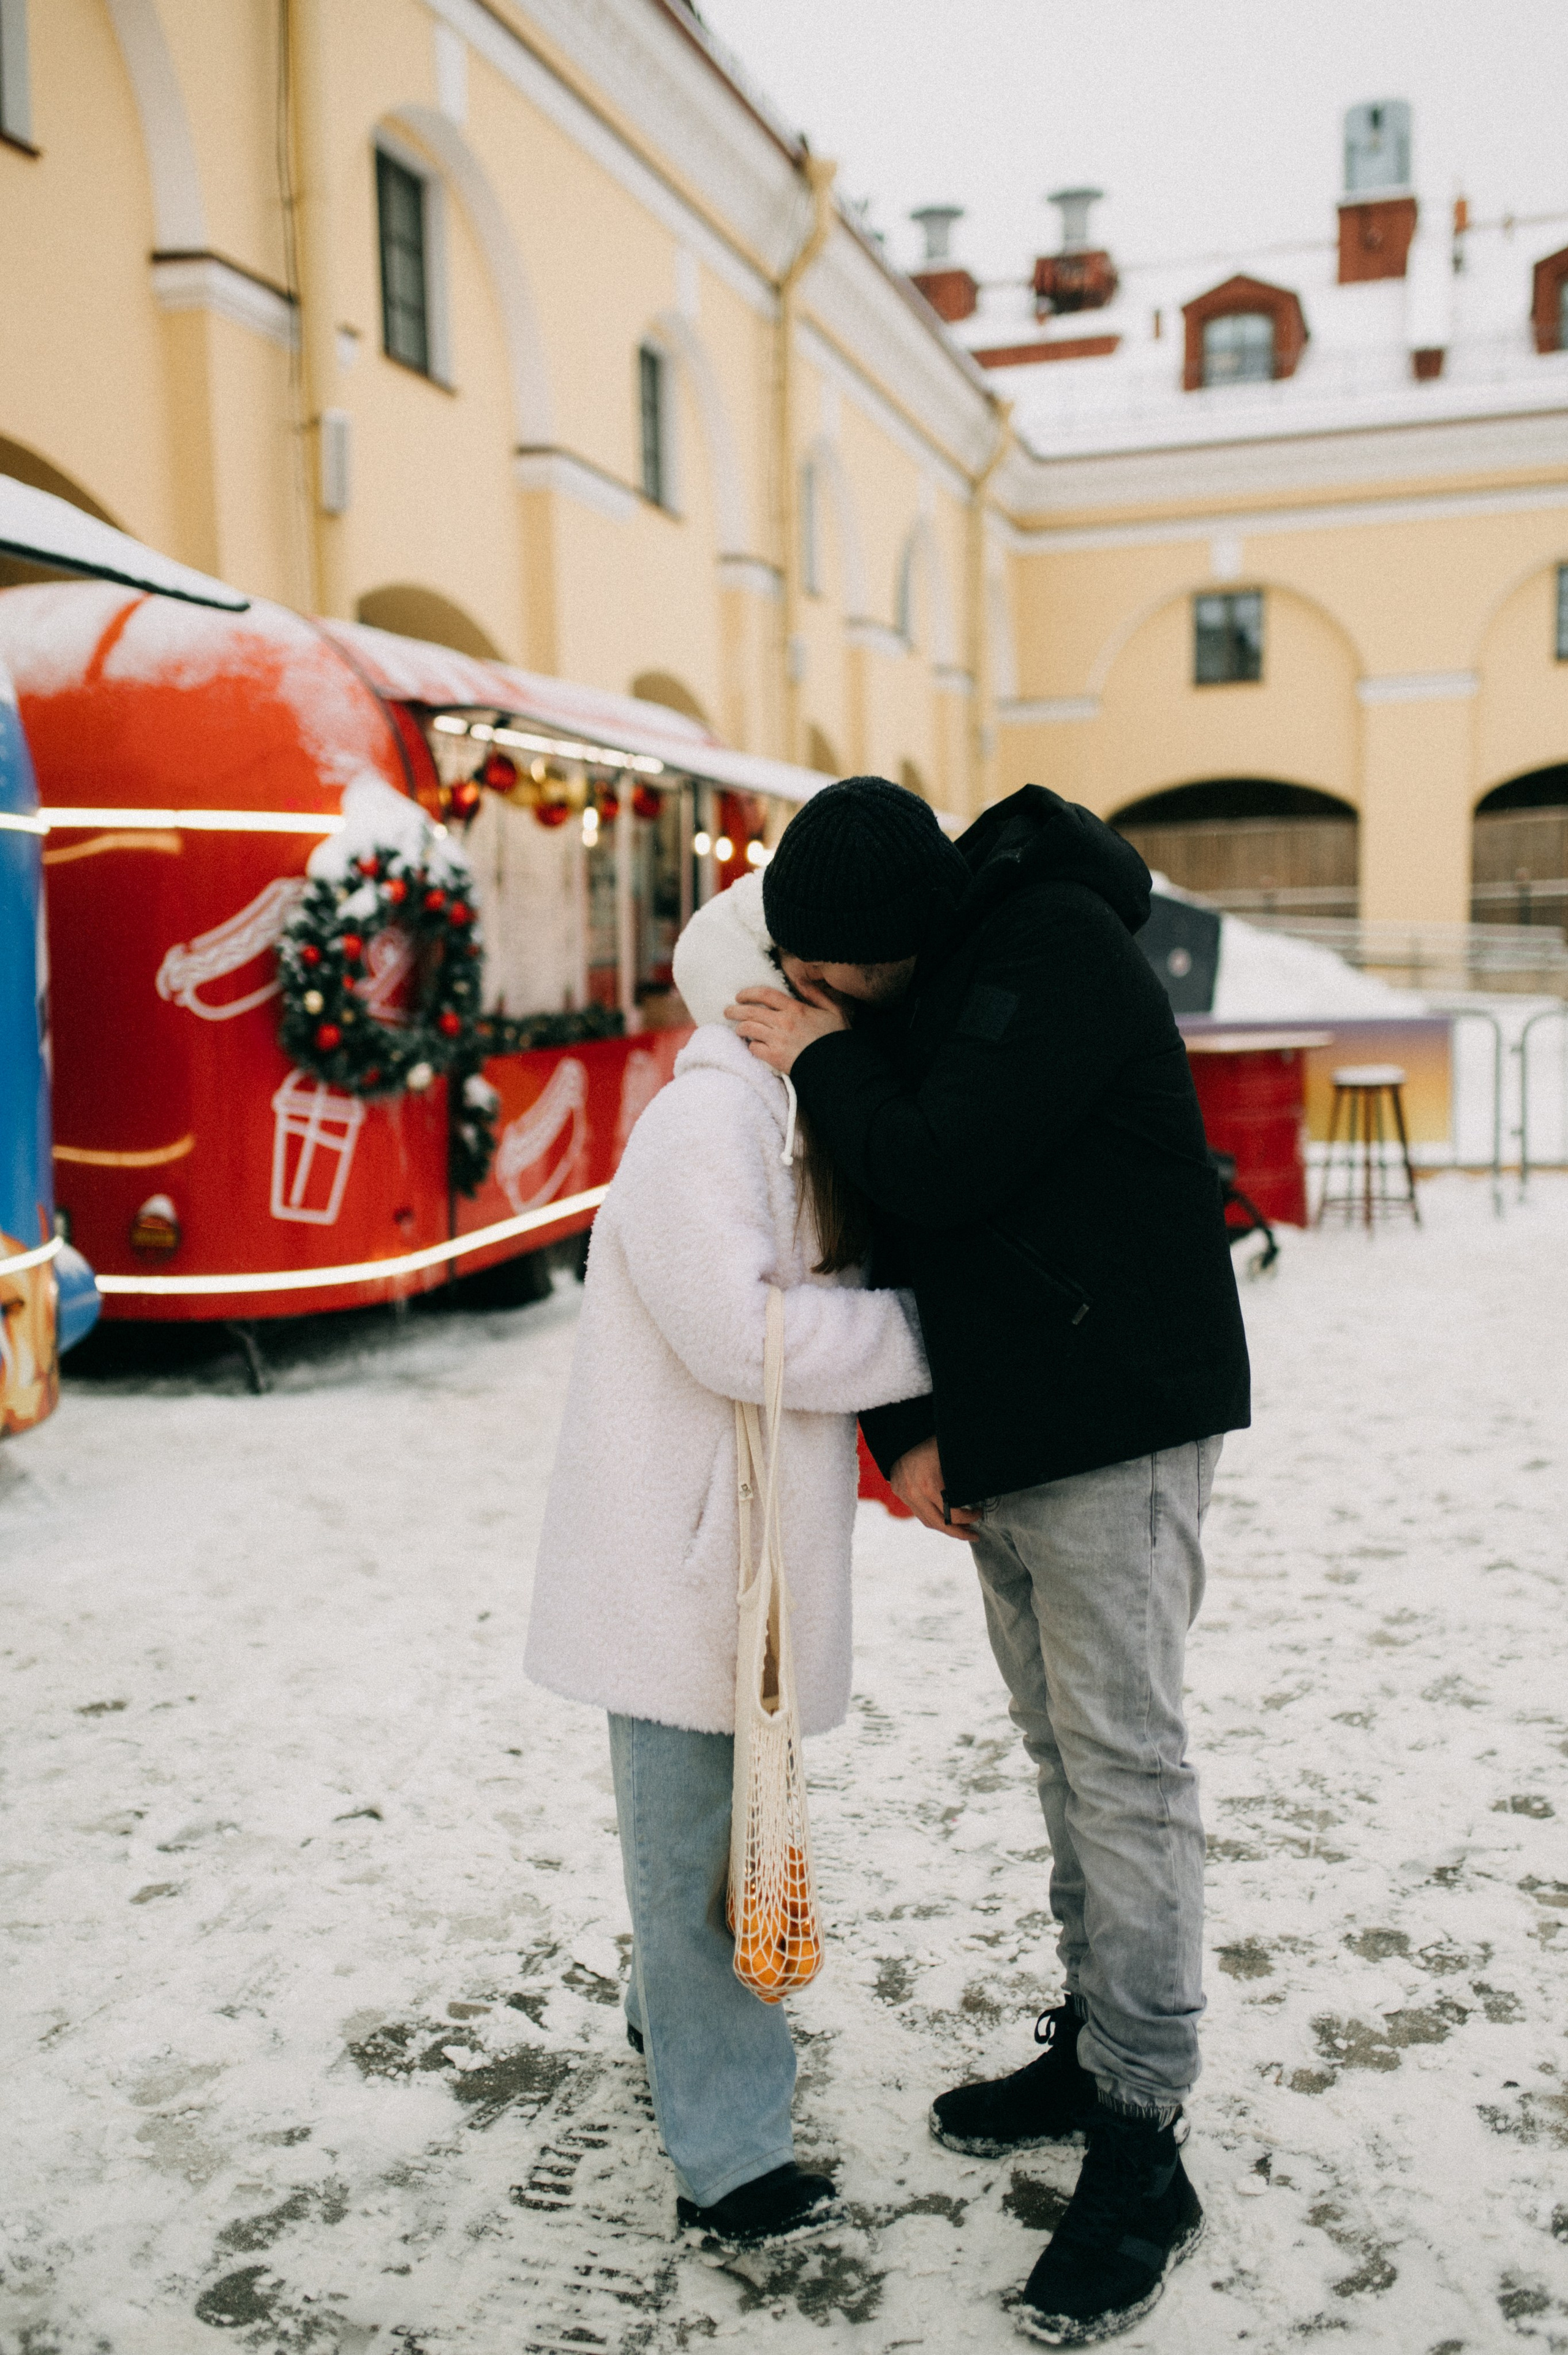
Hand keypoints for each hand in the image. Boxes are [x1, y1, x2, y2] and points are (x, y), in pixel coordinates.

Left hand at [726, 983, 846, 1073]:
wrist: (837, 1066)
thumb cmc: (836, 1039)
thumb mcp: (833, 1011)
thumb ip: (816, 994)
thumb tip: (802, 980)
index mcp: (796, 1009)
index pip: (766, 995)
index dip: (749, 993)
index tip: (740, 996)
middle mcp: (783, 1022)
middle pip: (750, 1011)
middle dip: (735, 1010)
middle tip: (727, 1011)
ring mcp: (777, 1040)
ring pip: (748, 1029)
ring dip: (740, 1028)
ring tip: (738, 1029)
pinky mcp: (775, 1057)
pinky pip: (754, 1048)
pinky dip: (751, 1046)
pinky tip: (752, 1046)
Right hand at [889, 1436, 980, 1542]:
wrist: (901, 1433)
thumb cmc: (931, 1441)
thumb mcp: (951, 1456)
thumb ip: (963, 1476)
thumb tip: (983, 1489)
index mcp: (929, 1484)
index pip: (952, 1513)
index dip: (968, 1518)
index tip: (979, 1513)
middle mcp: (914, 1493)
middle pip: (939, 1524)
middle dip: (959, 1533)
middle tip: (974, 1535)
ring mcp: (904, 1494)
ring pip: (927, 1521)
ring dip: (945, 1527)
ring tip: (961, 1529)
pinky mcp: (899, 1492)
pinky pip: (918, 1513)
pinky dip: (933, 1518)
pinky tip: (944, 1517)